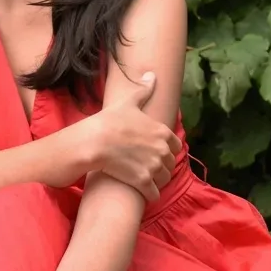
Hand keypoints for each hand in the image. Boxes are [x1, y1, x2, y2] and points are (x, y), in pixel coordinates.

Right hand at [91, 72, 181, 200]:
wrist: (93, 142)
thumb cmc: (109, 121)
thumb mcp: (128, 102)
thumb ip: (143, 91)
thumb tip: (152, 75)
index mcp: (162, 132)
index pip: (176, 146)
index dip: (167, 150)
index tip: (156, 153)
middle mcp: (162, 150)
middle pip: (171, 164)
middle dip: (162, 167)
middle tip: (148, 168)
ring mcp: (154, 166)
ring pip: (164, 180)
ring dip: (157, 181)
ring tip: (146, 180)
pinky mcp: (143, 182)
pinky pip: (154, 194)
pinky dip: (150, 195)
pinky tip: (143, 192)